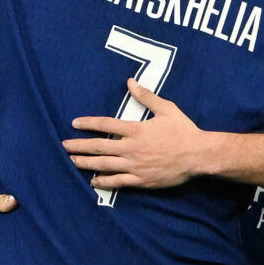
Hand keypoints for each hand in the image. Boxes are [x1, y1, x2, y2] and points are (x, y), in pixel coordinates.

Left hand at [63, 82, 210, 189]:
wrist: (198, 155)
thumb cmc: (183, 130)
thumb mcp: (166, 108)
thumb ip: (146, 96)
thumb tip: (130, 82)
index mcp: (136, 130)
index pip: (106, 125)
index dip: (88, 123)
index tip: (75, 123)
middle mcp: (131, 148)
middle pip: (99, 147)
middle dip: (80, 146)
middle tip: (64, 145)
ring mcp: (134, 166)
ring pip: (104, 165)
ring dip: (86, 163)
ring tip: (72, 161)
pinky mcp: (141, 180)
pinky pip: (118, 182)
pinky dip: (104, 182)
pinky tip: (93, 181)